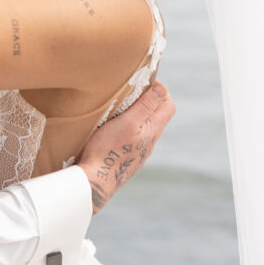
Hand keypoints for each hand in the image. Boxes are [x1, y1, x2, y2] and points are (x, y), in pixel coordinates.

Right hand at [77, 81, 174, 213]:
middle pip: (157, 116)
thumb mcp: (128, 122)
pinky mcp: (127, 159)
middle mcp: (149, 143)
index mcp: (153, 131)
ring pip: (145, 128)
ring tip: (121, 107)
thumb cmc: (108, 150)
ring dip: (138, 115)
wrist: (94, 183)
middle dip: (149, 100)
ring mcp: (139, 152)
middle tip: (132, 91)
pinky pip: (134, 139)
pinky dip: (129, 128)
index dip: (161, 91)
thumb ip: (145, 105)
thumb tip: (162, 88)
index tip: (145, 82)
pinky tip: (114, 128)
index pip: (168, 106)